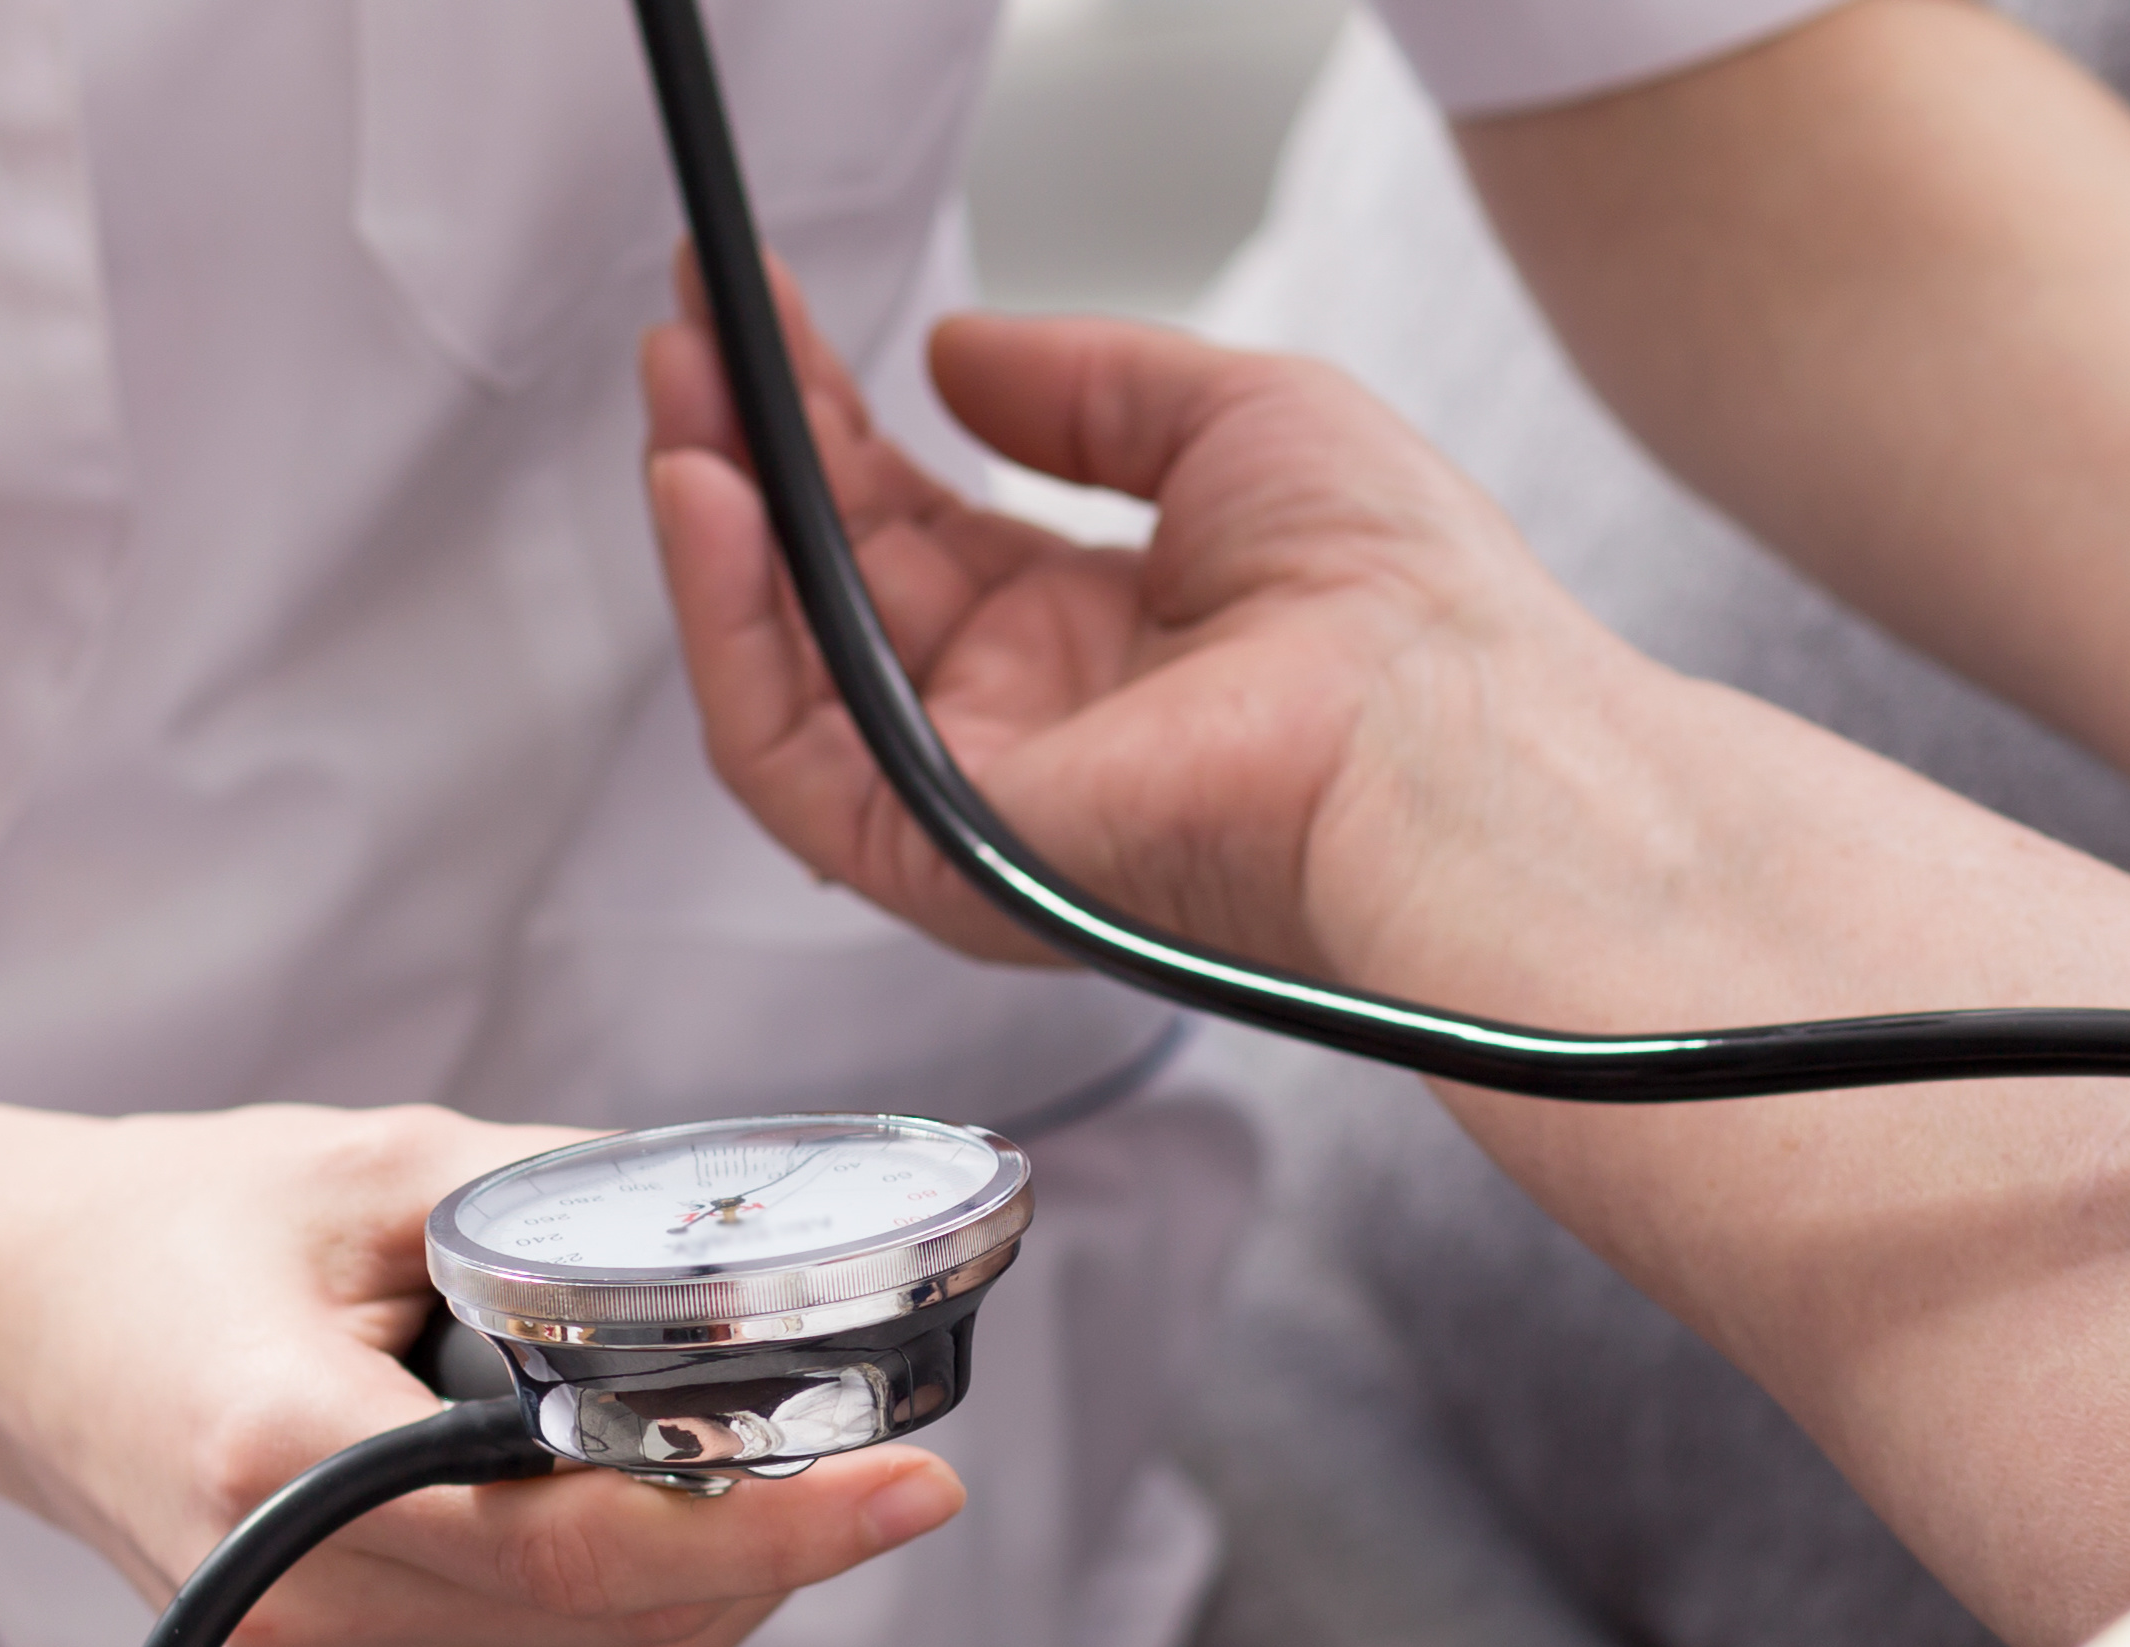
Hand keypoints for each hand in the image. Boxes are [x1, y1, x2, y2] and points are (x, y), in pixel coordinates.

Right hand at [0, 1102, 967, 1646]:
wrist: (7, 1327)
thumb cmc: (173, 1232)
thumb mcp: (373, 1167)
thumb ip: (562, 1201)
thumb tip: (754, 1234)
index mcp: (281, 1454)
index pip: (579, 1541)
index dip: (774, 1526)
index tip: (914, 1484)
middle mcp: (283, 1606)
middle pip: (622, 1625)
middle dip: (775, 1545)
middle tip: (865, 1456)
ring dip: (712, 1585)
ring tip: (718, 1464)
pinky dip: (626, 1623)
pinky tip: (613, 1522)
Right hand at [637, 259, 1623, 977]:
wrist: (1451, 731)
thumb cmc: (1404, 598)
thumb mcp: (1230, 418)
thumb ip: (1082, 386)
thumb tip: (957, 355)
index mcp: (1096, 634)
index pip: (912, 518)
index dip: (830, 415)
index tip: (765, 312)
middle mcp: (1024, 720)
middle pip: (830, 579)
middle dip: (748, 449)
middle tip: (690, 332)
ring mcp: (979, 791)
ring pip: (784, 662)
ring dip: (714, 525)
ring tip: (678, 395)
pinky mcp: (947, 851)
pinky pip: (785, 753)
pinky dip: (728, 625)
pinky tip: (712, 500)